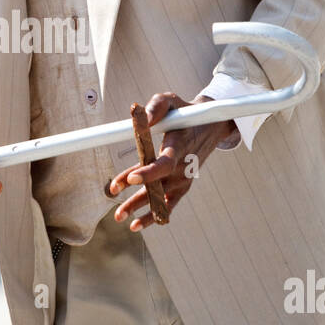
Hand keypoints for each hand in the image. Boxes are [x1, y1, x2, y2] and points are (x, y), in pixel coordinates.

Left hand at [108, 92, 237, 230]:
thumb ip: (155, 106)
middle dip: (135, 196)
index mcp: (179, 146)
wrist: (209, 127)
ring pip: (159, 197)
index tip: (131, 179)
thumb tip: (139, 114)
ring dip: (139, 208)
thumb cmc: (184, 112)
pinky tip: (136, 225)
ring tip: (119, 217)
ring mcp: (182, 179)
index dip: (148, 173)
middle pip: (156, 185)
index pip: (164, 163)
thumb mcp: (171, 100)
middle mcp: (182, 167)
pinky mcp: (182, 187)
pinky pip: (168, 205)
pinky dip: (154, 216)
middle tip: (115, 203)